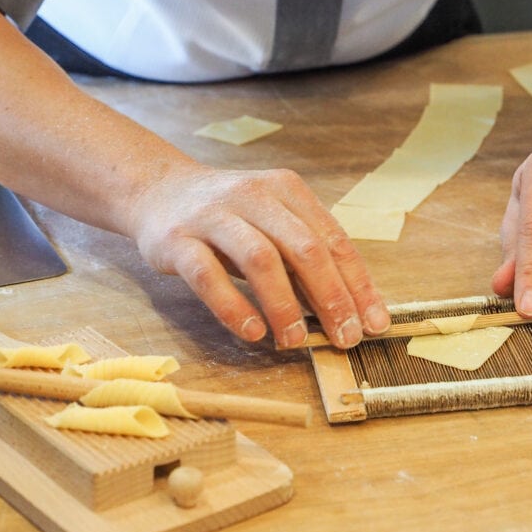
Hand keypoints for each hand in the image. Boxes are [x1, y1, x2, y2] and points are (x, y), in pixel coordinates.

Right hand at [131, 164, 390, 348]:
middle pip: (303, 247)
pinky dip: (234, 306)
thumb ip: (304, 258)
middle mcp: (253, 196)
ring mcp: (213, 216)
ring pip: (259, 258)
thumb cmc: (229, 217)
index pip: (332, 239)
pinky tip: (252, 332)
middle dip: (331, 296)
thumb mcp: (272, 224)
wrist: (157, 190)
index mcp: (286, 190)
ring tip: (296, 341)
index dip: (357, 284)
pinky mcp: (177, 240)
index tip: (374, 323)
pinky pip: (208, 276)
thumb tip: (349, 309)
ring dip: (284, 305)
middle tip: (345, 337)